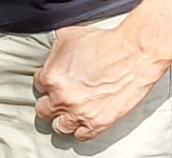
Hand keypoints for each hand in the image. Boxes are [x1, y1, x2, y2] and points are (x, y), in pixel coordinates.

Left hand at [33, 24, 171, 141]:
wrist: (133, 54)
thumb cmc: (104, 43)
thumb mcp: (67, 36)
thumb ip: (54, 51)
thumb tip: (51, 57)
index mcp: (51, 77)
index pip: (38, 85)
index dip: (46, 81)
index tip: (55, 81)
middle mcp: (62, 98)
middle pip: (43, 110)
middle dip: (49, 103)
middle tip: (58, 98)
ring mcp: (79, 113)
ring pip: (59, 127)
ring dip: (62, 119)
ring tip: (68, 113)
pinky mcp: (98, 123)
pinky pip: (80, 136)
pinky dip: (80, 129)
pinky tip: (83, 121)